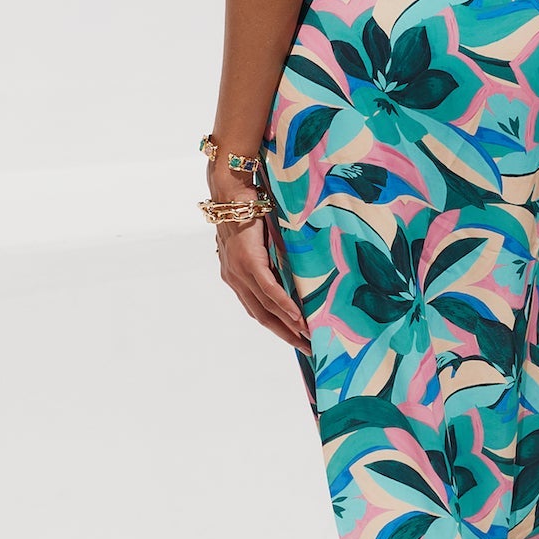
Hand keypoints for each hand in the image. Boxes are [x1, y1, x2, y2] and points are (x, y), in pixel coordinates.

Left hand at [216, 211, 309, 349]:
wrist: (231, 190)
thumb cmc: (246, 209)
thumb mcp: (258, 240)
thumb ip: (268, 257)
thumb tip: (290, 266)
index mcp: (234, 276)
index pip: (256, 309)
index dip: (276, 327)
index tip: (295, 339)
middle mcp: (234, 279)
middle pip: (262, 316)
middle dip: (285, 334)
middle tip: (307, 349)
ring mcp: (239, 272)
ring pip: (266, 307)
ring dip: (288, 325)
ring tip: (307, 338)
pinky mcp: (248, 262)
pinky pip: (269, 290)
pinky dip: (284, 305)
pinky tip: (298, 318)